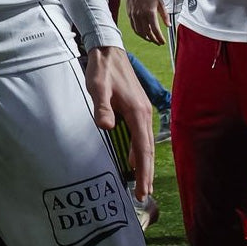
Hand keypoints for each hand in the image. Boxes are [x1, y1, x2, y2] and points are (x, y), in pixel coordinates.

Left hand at [84, 46, 154, 198]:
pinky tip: (135, 158)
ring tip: (141, 182)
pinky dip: (140, 150)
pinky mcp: (137, 108)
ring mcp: (143, 111)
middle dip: (146, 173)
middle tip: (144, 195)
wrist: (108, 50)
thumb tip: (106, 127)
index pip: (143, 149)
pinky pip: (141, 135)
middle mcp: (145, 113)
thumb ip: (102, 107)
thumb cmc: (102, 69)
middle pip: (148, 150)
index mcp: (138, 112)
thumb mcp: (97, 87)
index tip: (143, 190)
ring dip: (144, 163)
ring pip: (146, 143)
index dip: (143, 171)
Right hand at [123, 0, 169, 45]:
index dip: (159, 37)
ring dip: (145, 38)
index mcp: (150, 12)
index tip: (162, 41)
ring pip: (139, 32)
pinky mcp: (130, 15)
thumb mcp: (160, 2)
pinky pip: (133, 27)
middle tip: (158, 42)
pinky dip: (138, 33)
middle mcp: (141, 15)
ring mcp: (134, 15)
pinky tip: (142, 34)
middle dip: (153, 40)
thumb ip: (164, 15)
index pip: (155, 30)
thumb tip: (168, 25)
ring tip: (151, 40)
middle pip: (147, 33)